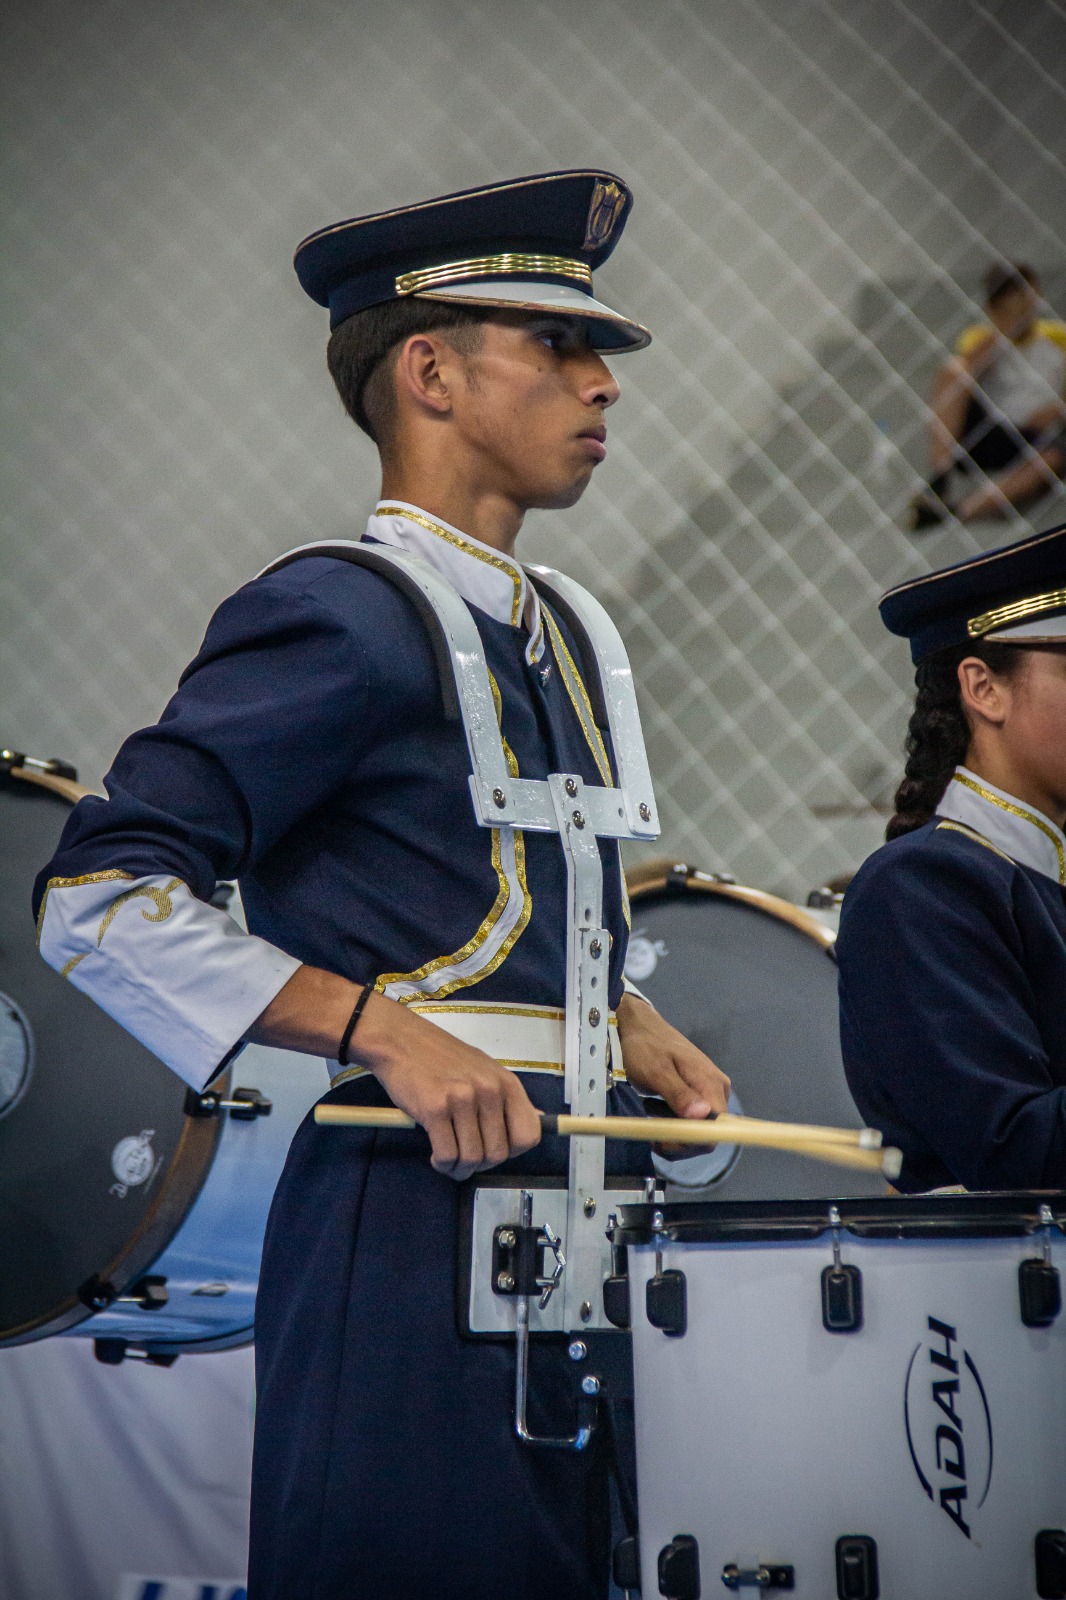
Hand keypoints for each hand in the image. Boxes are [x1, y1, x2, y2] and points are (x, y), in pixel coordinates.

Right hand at [356, 993, 542, 1179]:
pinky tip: (436, 1155)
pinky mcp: (435, 1109)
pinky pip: (447, 1155)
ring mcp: (462, 1100)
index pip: (529, 1135)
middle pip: (498, 1154)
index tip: (495, 1150)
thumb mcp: (484, 1069)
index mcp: (506, 1083)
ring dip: (460, 1168)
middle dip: (481, 1164)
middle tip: (466, 1158)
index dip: (513, 1151)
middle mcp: (489, 1091)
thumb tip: (538, 1118)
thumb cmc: (441, 1056)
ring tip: (449, 1159)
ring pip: (473, 1159)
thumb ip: (507, 1097)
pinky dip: (442, 1164)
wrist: (401, 1040)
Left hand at [616, 992, 729, 1145]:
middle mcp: (716, 1089)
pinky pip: (690, 1119)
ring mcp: (707, 1091)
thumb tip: (702, 1116)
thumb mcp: (656, 1071)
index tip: (666, 1140)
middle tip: (651, 1132)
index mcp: (711, 1083)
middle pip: (707, 1133)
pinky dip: (670, 1122)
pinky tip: (653, 1108)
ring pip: (697, 1129)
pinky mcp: (697, 1093)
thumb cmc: (645, 1046)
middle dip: (678, 1139)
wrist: (638, 1026)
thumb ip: (678, 1093)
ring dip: (672, 1130)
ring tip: (649, 1112)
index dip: (692, 1142)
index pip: (716, 1130)